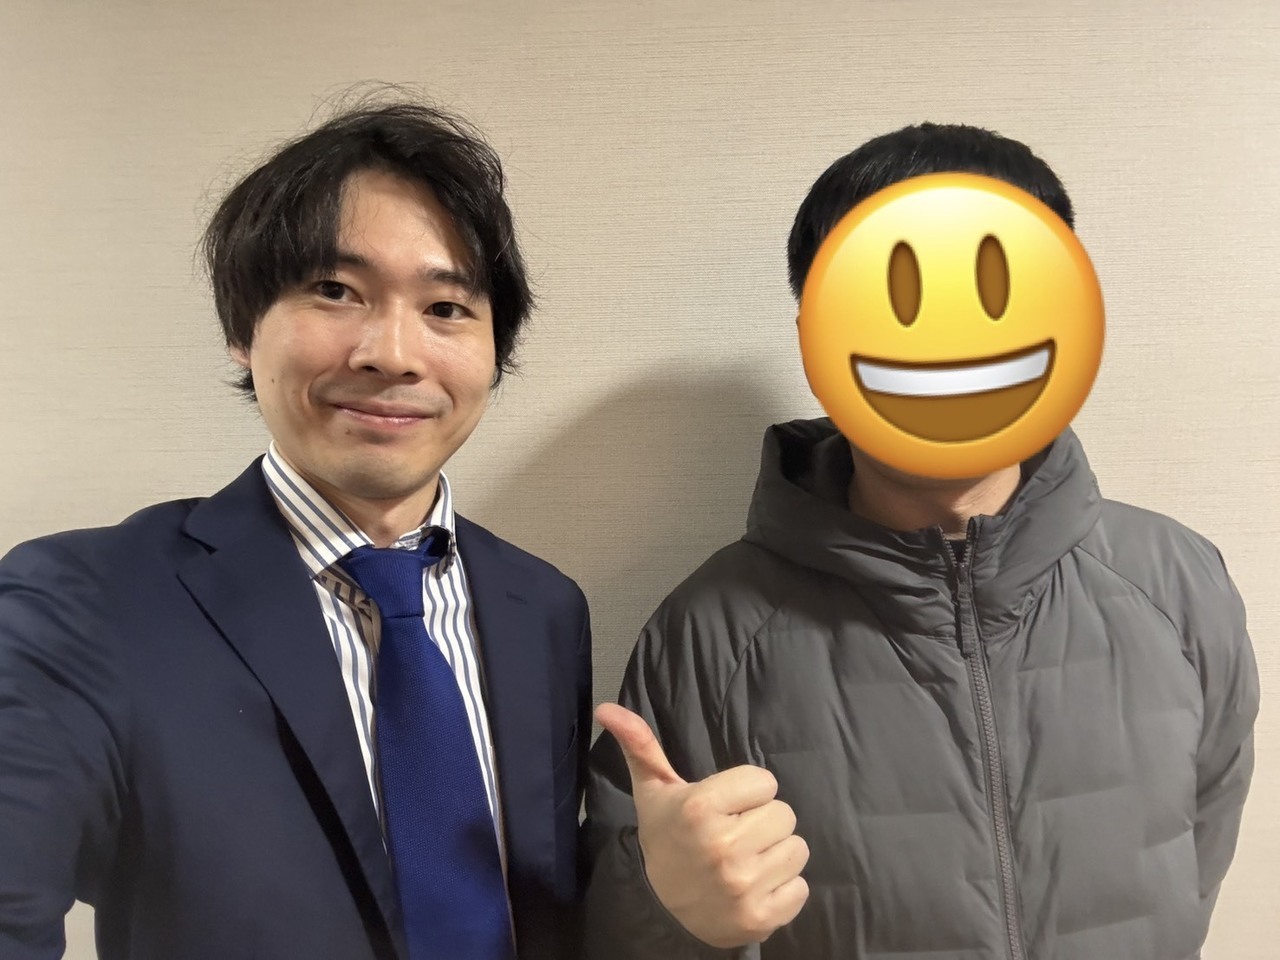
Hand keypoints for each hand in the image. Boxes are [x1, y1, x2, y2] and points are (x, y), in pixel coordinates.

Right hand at [595, 703, 809, 947]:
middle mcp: (723, 847)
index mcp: (699, 808)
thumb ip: (640, 745)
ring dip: (776, 853)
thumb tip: (608, 708)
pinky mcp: (761, 918)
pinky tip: (755, 886)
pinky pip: (800, 888)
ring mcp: (743, 886)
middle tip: (736, 833)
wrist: (662, 908)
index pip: (765, 782)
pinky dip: (783, 888)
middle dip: (763, 820)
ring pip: (796, 849)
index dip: (748, 792)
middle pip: (785, 814)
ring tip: (746, 859)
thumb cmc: (666, 837)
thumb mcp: (653, 790)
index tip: (726, 806)